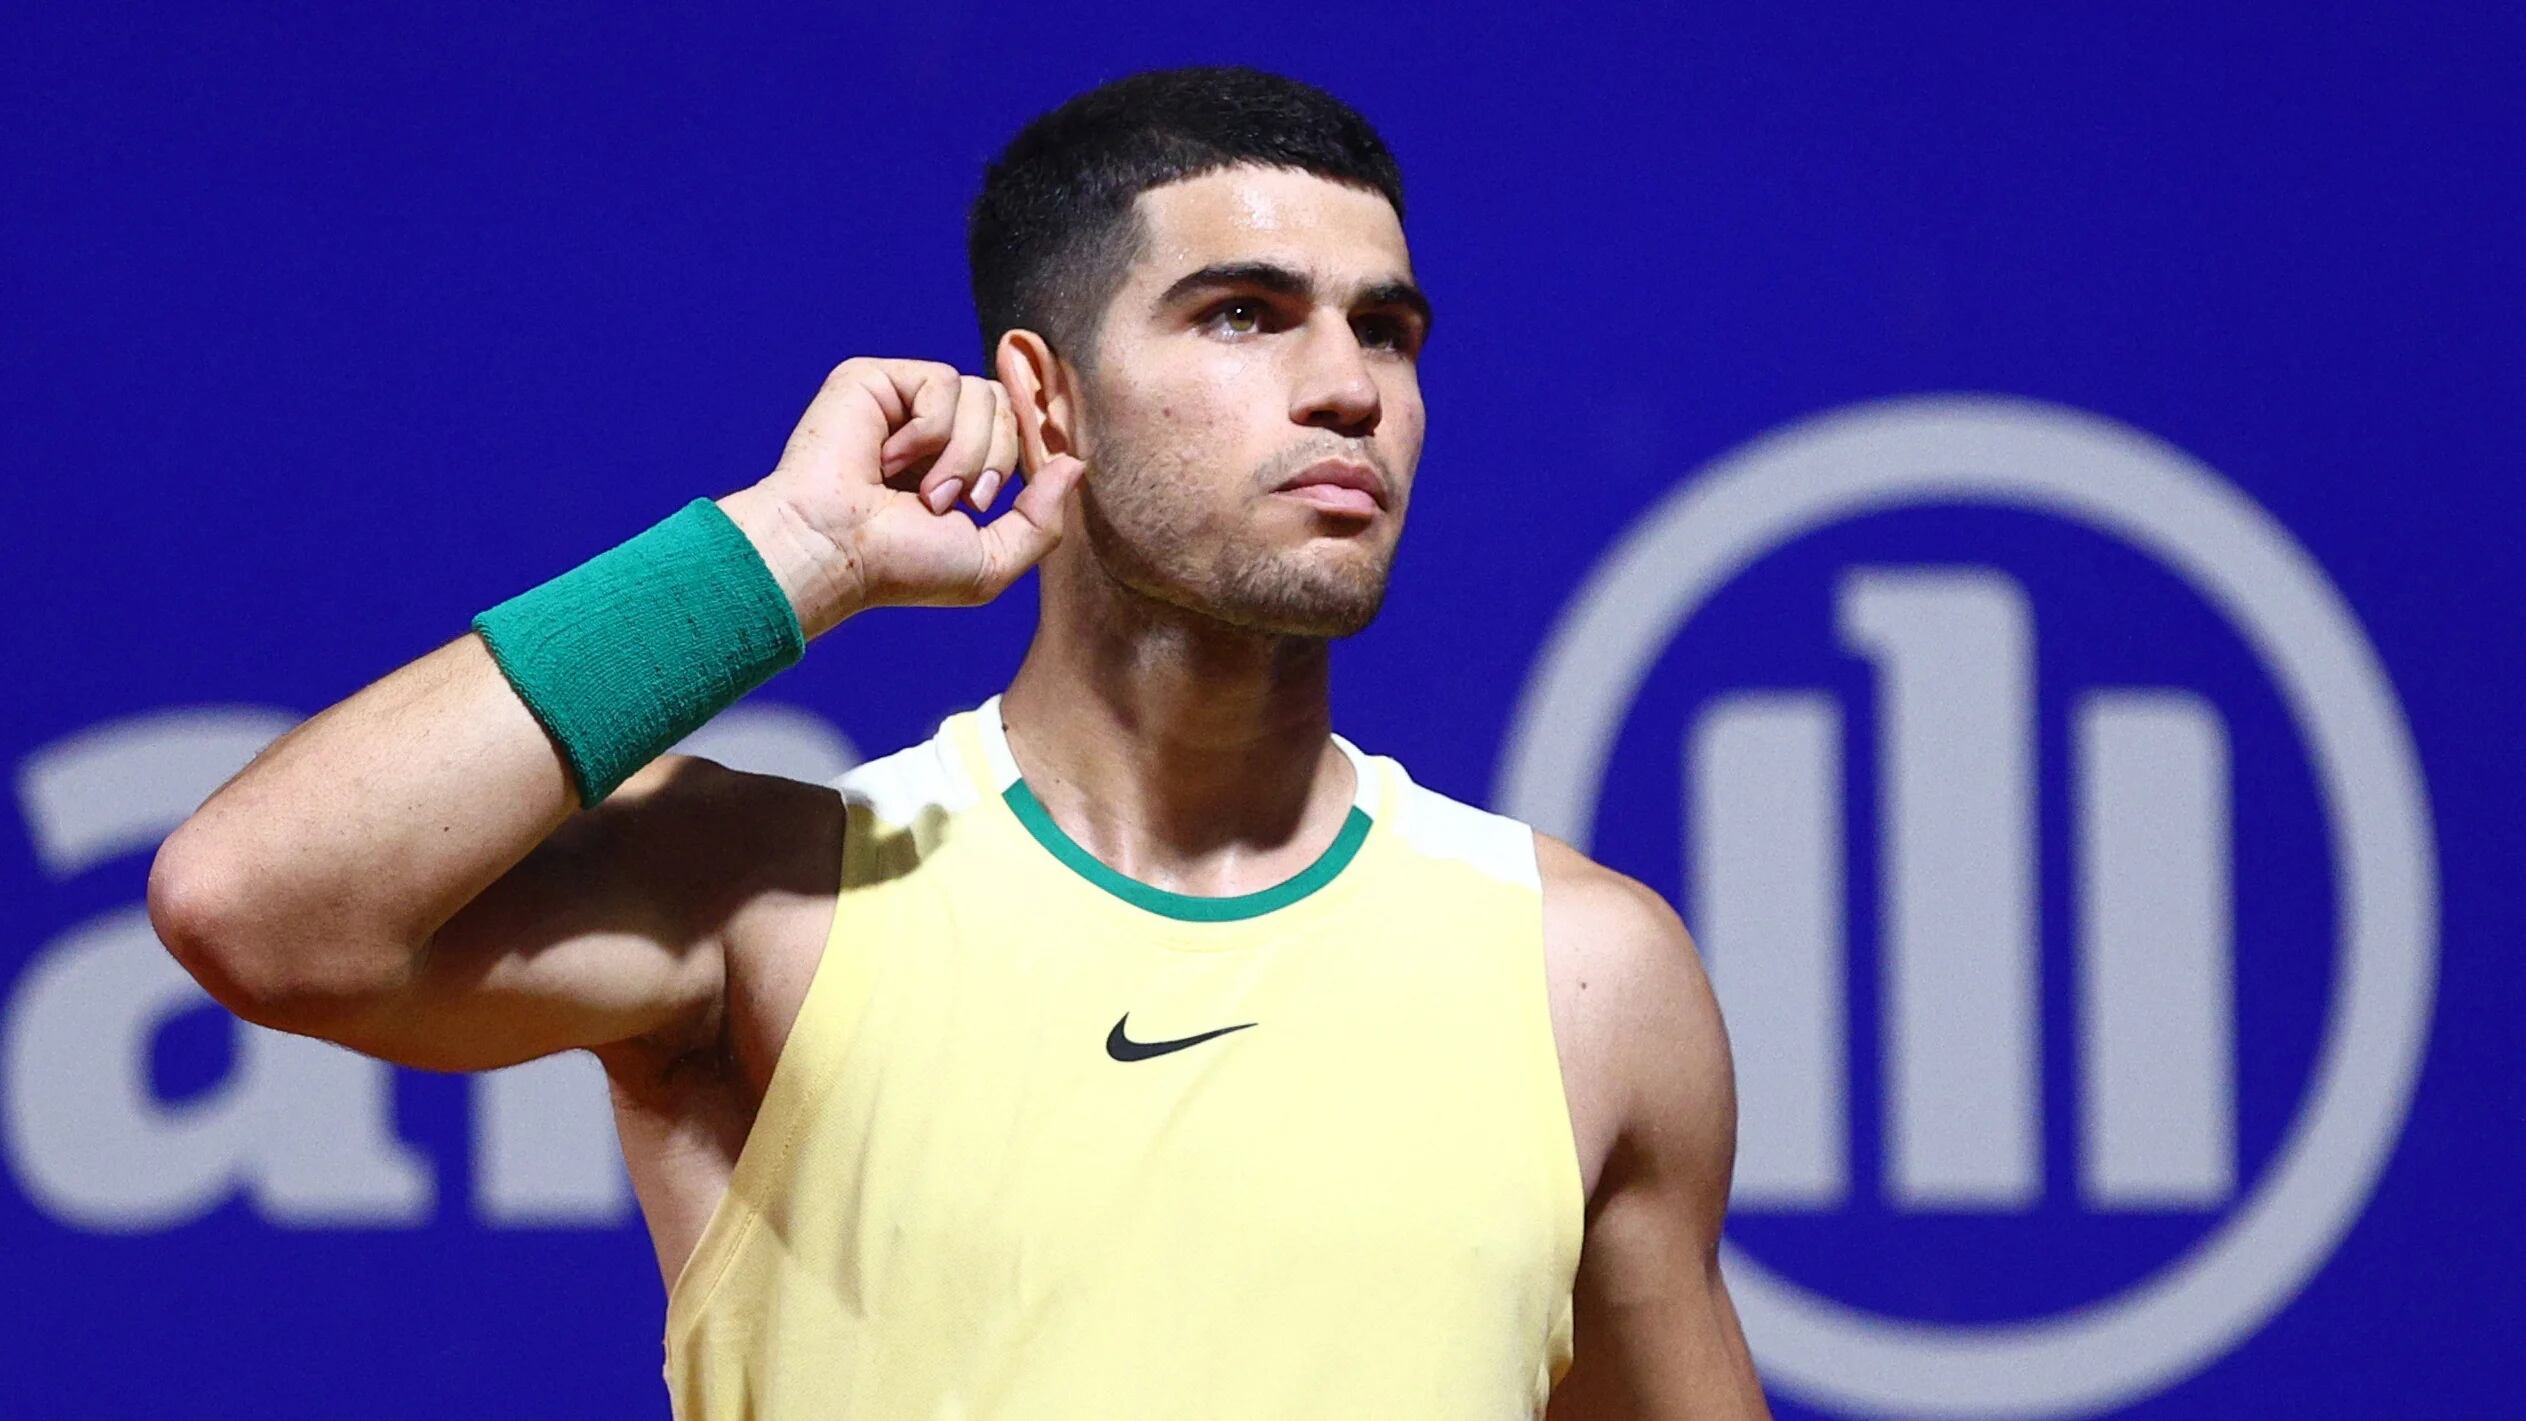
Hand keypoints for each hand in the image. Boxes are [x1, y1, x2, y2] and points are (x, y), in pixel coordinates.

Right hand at [737, 358, 1086, 631]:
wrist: (835, 551)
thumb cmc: (900, 566)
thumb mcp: (991, 562)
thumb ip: (1042, 519)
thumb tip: (1076, 464)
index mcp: (956, 464)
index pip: (1018, 425)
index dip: (1042, 432)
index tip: (1061, 453)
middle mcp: (931, 429)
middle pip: (1008, 407)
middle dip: (996, 462)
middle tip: (951, 504)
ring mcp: (903, 402)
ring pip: (984, 393)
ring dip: (962, 454)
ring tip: (921, 492)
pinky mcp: (876, 380)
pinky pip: (942, 382)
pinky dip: (928, 431)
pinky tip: (888, 460)